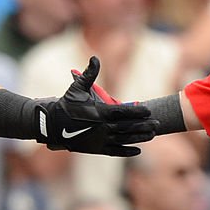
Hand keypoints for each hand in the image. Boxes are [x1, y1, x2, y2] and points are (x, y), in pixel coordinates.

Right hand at [37, 57, 156, 155]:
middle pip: (128, 127)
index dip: (137, 111)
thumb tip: (95, 57)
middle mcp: (101, 128)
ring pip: (124, 139)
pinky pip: (115, 151)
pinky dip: (127, 151)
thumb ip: (89, 74)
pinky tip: (138, 150)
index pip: (124, 112)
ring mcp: (99, 140)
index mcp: (99, 113)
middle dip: (144, 125)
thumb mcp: (77, 87)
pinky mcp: (96, 149)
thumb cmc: (66, 104)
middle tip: (158, 124)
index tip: (149, 110)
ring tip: (152, 135)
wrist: (52, 125)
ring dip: (140, 137)